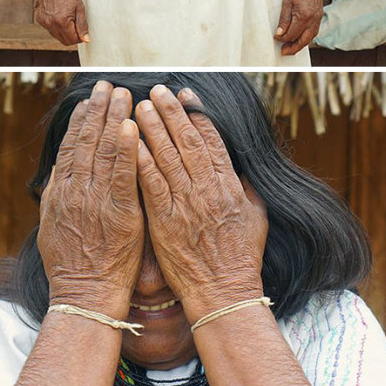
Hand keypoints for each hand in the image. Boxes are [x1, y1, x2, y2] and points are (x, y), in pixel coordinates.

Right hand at [35, 0, 89, 45]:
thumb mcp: (80, 9)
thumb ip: (82, 26)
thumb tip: (85, 39)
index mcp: (62, 22)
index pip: (72, 40)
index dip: (79, 38)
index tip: (82, 32)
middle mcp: (51, 24)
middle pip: (64, 41)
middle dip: (72, 36)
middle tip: (76, 25)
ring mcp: (44, 22)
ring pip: (56, 36)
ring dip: (64, 31)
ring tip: (67, 18)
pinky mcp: (40, 19)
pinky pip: (50, 29)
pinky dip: (56, 26)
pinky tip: (59, 15)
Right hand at [38, 82, 142, 316]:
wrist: (85, 295)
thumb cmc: (73, 264)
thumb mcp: (54, 225)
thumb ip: (59, 194)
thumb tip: (60, 169)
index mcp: (61, 192)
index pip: (71, 147)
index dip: (80, 121)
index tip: (89, 100)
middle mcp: (75, 191)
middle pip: (87, 141)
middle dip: (99, 110)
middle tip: (108, 86)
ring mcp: (96, 201)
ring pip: (104, 151)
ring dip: (114, 119)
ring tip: (124, 95)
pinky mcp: (119, 213)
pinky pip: (124, 175)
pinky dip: (127, 149)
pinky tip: (132, 127)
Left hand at [135, 85, 267, 321]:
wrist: (224, 293)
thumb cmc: (240, 258)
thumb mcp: (256, 217)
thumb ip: (245, 189)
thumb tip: (240, 169)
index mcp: (229, 186)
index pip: (212, 141)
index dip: (198, 115)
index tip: (186, 95)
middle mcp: (208, 190)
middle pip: (187, 142)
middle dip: (171, 113)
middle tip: (158, 91)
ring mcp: (186, 204)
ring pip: (167, 157)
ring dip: (153, 129)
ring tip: (139, 107)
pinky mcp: (165, 221)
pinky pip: (151, 185)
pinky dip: (141, 161)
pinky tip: (130, 143)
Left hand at [275, 0, 324, 54]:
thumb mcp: (286, 3)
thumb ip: (284, 20)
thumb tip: (279, 34)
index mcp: (303, 16)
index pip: (292, 34)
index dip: (283, 38)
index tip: (276, 38)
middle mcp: (312, 20)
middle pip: (303, 41)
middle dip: (293, 48)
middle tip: (284, 52)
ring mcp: (317, 19)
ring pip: (309, 38)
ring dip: (300, 44)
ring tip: (290, 47)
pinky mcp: (319, 16)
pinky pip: (313, 32)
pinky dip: (306, 38)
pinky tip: (299, 38)